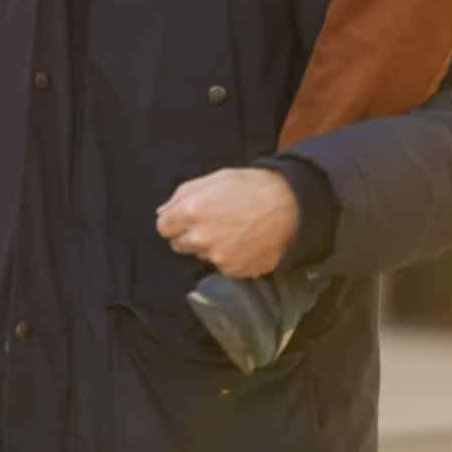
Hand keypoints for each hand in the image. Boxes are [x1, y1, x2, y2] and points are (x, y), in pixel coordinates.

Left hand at [155, 167, 298, 278]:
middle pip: (178, 245)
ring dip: (209, 246)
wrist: (289, 206)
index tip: (186, 218)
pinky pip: (221, 267)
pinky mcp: (234, 271)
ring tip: (232, 229)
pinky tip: (242, 241)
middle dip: (188, 235)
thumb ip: (181, 196)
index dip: (174, 221)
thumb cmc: (250, 187)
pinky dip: (228, 257)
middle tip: (212, 222)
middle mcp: (200, 238)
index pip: (163, 227)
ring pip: (200, 255)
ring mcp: (217, 257)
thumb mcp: (213, 180)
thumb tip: (162, 212)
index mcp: (190, 212)